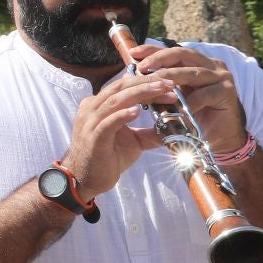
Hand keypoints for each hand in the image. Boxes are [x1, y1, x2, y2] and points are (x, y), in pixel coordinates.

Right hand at [62, 66, 172, 200]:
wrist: (86, 178)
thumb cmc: (107, 157)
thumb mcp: (134, 141)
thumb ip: (150, 131)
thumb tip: (175, 129)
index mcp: (99, 105)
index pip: (124, 87)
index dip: (146, 83)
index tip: (168, 84)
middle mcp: (92, 109)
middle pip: (120, 88)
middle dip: (145, 83)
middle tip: (168, 83)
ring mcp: (90, 122)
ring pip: (115, 101)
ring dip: (139, 94)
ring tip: (159, 91)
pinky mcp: (93, 138)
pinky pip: (107, 123)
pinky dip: (122, 115)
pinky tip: (136, 111)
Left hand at [127, 43, 247, 152]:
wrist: (218, 136)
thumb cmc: (193, 114)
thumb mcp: (174, 94)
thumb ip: (161, 83)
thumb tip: (133, 75)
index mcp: (197, 62)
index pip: (172, 51)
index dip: (153, 50)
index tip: (133, 53)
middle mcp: (211, 65)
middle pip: (182, 55)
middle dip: (159, 59)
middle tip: (141, 67)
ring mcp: (221, 77)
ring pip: (191, 73)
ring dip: (170, 79)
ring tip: (152, 85)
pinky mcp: (227, 92)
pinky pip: (204, 94)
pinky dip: (188, 102)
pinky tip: (175, 108)